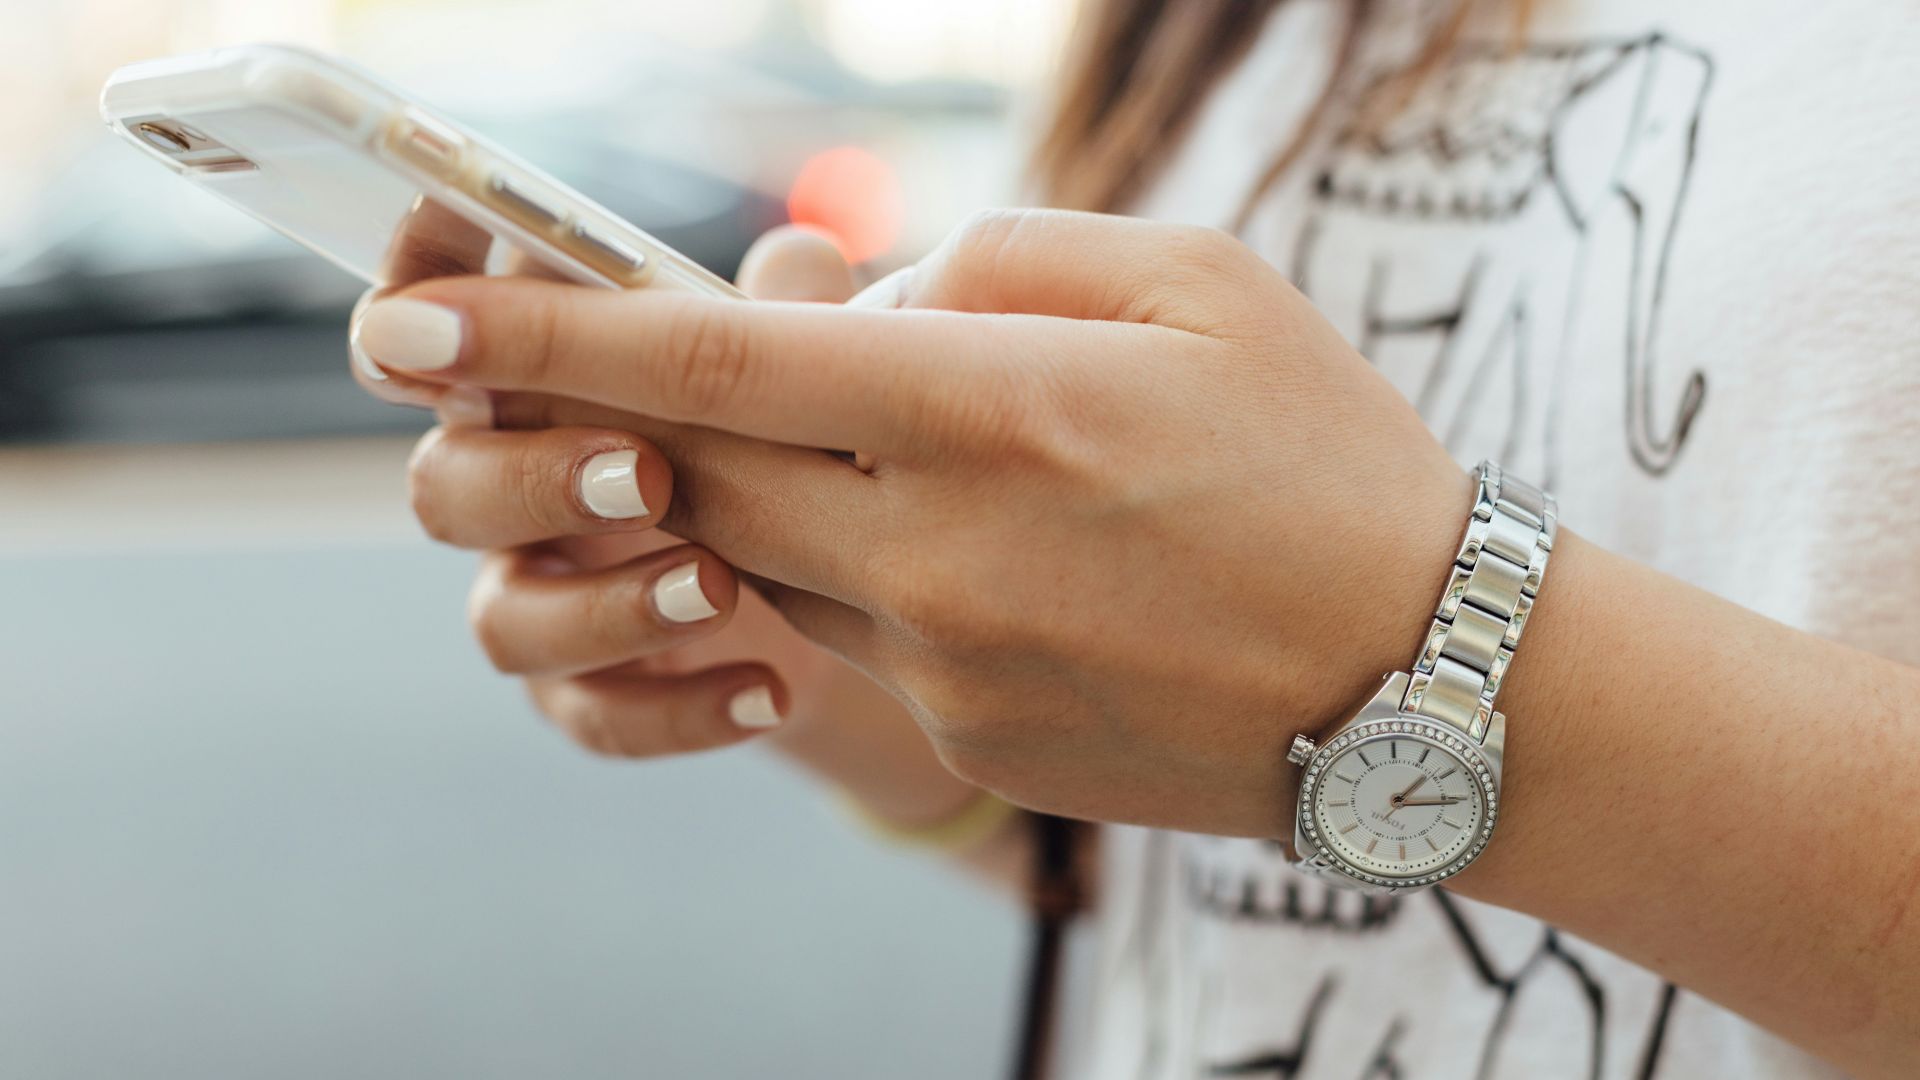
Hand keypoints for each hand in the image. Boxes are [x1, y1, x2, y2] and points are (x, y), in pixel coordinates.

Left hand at [353, 209, 1470, 836]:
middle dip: (641, 411)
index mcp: (996, 408)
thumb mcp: (1196, 282)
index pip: (713, 362)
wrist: (1428, 686)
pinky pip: (854, 633)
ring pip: (767, 555)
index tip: (413, 324)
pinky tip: (998, 550)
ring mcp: (946, 663)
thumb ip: (996, 258)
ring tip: (912, 447)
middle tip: (640, 365)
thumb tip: (854, 294)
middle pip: (700, 469)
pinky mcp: (965, 736)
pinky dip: (870, 567)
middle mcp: (942, 548)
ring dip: (778, 486)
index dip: (545, 336)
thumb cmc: (1328, 455)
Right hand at [362, 226, 938, 774]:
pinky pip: (593, 716)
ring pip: (503, 620)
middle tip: (647, 472)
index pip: (431, 332)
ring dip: (605, 605)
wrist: (849, 591)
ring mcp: (542, 595)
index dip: (413, 304)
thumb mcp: (801, 366)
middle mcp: (510, 486)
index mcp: (533, 380)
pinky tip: (769, 689)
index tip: (440, 298)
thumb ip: (786, 312)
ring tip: (721, 587)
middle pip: (443, 486)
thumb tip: (801, 258)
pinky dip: (678, 708)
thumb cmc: (790, 435)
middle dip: (533, 478)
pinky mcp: (588, 691)